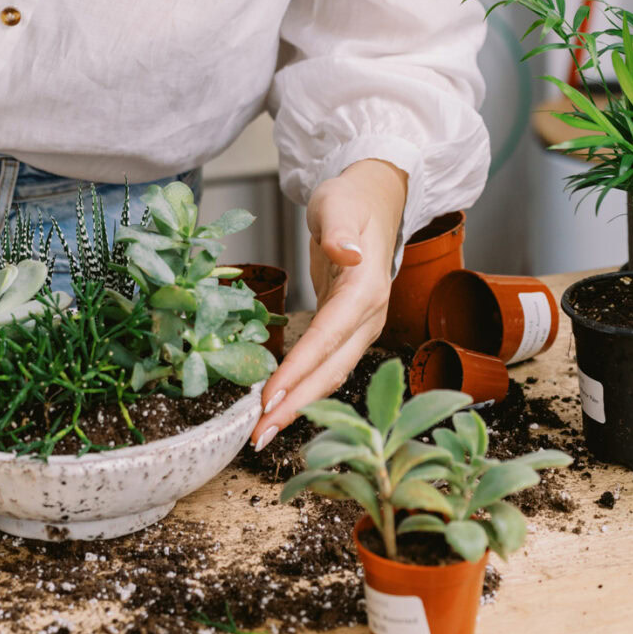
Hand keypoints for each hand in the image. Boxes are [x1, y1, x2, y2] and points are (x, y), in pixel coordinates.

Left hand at [249, 159, 407, 450]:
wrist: (373, 199)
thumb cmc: (352, 199)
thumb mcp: (340, 204)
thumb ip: (340, 229)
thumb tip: (346, 252)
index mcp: (366, 288)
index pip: (329, 336)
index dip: (300, 369)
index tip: (270, 396)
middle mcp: (368, 315)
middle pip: (331, 368)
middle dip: (296, 405)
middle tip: (259, 434)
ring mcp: (360, 326)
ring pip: (329, 373)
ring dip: (298, 405)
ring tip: (263, 431)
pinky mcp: (346, 328)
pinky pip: (325, 364)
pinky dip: (303, 388)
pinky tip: (279, 405)